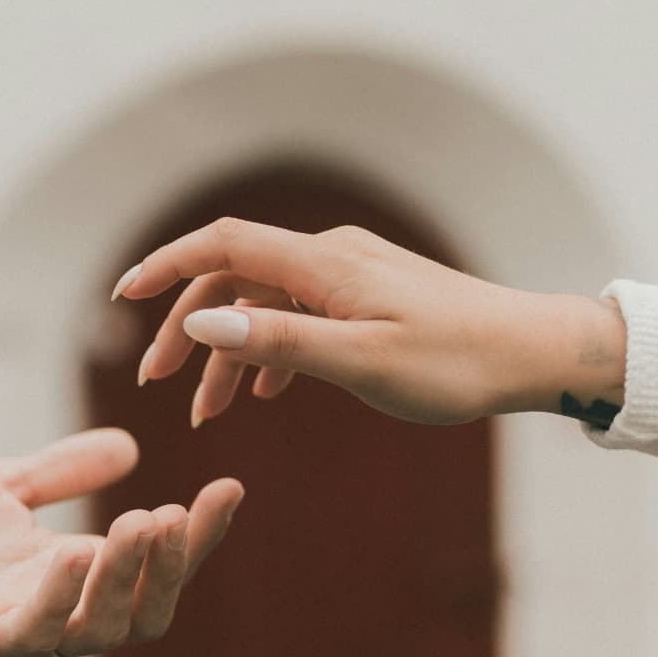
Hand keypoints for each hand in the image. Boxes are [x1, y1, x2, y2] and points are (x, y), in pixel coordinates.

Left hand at [0, 429, 242, 656]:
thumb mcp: (4, 488)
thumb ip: (61, 473)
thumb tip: (129, 448)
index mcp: (74, 579)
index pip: (155, 567)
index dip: (198, 536)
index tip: (229, 487)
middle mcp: (56, 614)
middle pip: (142, 612)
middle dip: (170, 565)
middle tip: (180, 513)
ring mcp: (14, 634)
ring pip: (96, 628)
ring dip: (124, 578)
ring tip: (142, 523)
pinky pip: (26, 632)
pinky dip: (57, 596)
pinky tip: (75, 554)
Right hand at [115, 219, 625, 426]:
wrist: (534, 353)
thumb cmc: (455, 363)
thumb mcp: (361, 363)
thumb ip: (279, 342)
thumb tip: (202, 325)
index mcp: (325, 265)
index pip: (223, 245)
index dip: (166, 266)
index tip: (123, 298)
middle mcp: (333, 256)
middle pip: (235, 275)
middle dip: (186, 328)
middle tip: (156, 385)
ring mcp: (353, 273)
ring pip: (266, 301)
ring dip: (230, 351)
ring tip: (209, 411)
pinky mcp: (371, 295)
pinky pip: (300, 313)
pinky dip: (271, 348)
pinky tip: (268, 392)